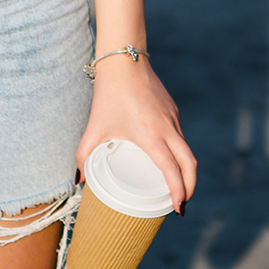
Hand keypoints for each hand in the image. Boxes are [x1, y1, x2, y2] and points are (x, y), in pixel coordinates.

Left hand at [78, 57, 196, 215]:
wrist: (124, 61)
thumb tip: (79, 180)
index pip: (172, 170)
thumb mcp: (94, 128)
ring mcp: (173, 118)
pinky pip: (181, 136)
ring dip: (186, 170)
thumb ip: (83, 156)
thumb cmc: (109, 95)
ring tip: (176, 186)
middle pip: (189, 163)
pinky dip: (180, 153)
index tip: (179, 208)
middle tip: (182, 204)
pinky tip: (170, 159)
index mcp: (151, 136)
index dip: (179, 192)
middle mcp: (167, 128)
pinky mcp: (173, 110)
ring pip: (187, 149)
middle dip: (190, 187)